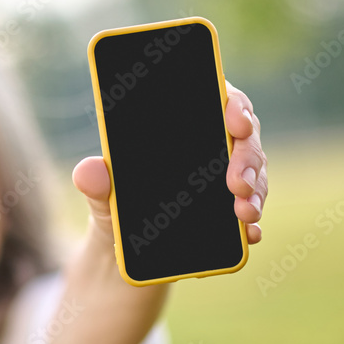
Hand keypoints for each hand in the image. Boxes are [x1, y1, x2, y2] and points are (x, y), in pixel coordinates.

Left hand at [72, 80, 267, 244]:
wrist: (120, 246)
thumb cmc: (114, 199)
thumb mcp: (101, 192)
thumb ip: (97, 181)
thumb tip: (88, 172)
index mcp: (184, 122)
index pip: (220, 97)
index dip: (235, 105)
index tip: (237, 120)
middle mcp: (213, 143)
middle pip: (245, 138)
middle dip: (248, 158)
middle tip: (237, 183)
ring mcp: (228, 177)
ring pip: (254, 175)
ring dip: (255, 193)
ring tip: (244, 214)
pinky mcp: (231, 210)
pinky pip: (250, 214)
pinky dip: (252, 226)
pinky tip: (249, 235)